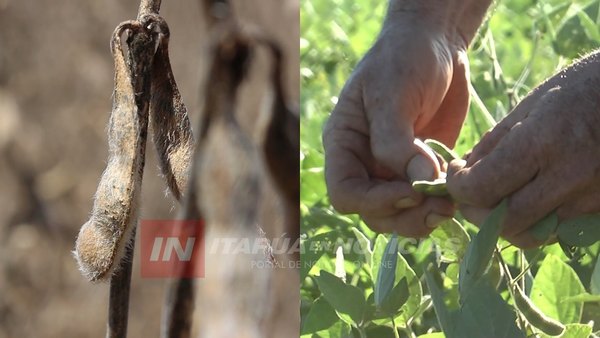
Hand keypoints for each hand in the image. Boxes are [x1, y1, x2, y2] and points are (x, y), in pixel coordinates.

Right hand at [323, 11, 470, 236]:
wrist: (436, 43)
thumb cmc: (404, 58)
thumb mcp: (392, 93)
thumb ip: (396, 140)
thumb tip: (418, 185)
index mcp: (345, 144)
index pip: (346, 192)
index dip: (375, 201)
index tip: (411, 192)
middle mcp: (365, 163)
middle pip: (374, 213)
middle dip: (405, 216)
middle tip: (440, 207)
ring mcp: (394, 169)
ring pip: (400, 215)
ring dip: (424, 218)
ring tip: (451, 205)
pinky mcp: (422, 169)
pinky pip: (426, 201)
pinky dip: (441, 204)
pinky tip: (459, 191)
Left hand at [447, 52, 599, 247]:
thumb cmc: (583, 88)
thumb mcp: (531, 105)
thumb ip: (494, 143)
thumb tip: (464, 171)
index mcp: (542, 142)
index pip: (482, 188)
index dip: (459, 187)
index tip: (455, 173)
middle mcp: (568, 175)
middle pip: (504, 221)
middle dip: (476, 211)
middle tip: (470, 193)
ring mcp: (591, 197)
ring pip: (532, 234)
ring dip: (505, 222)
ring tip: (499, 197)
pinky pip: (558, 231)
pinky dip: (535, 223)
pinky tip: (531, 199)